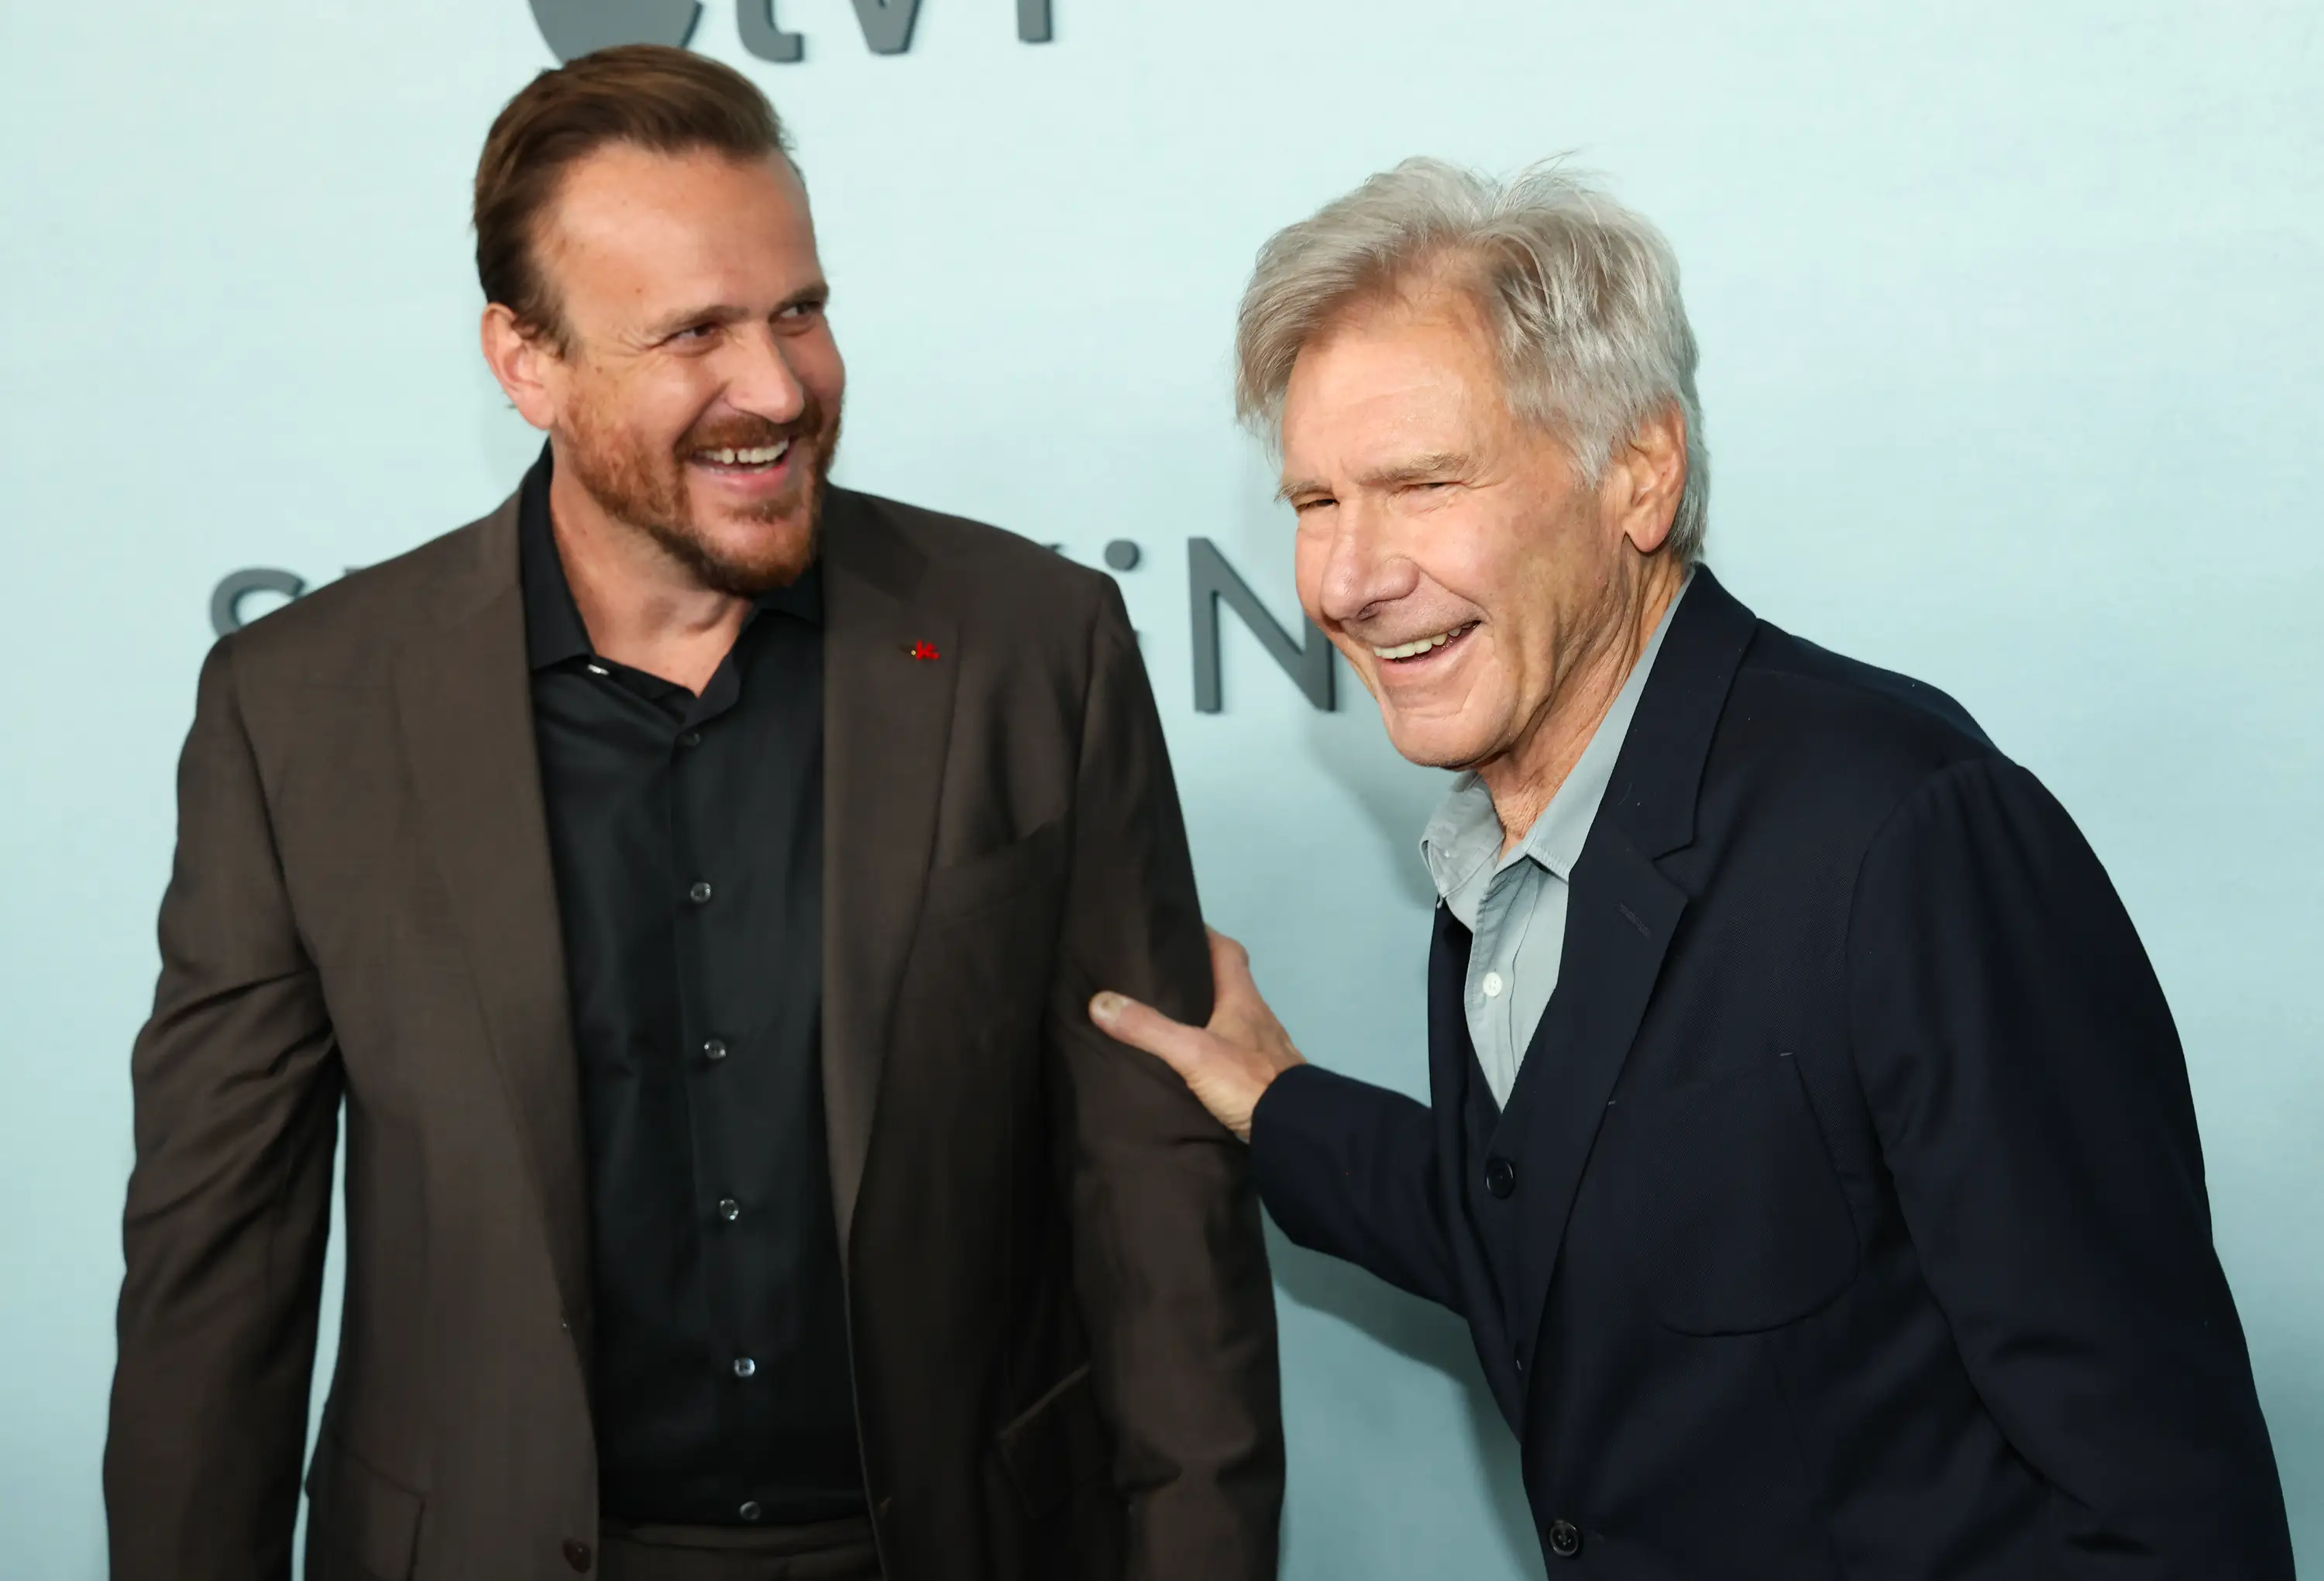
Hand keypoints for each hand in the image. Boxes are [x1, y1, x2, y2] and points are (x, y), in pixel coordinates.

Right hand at [1090, 928, 1305, 1141]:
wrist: (1294, 1128)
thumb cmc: (1248, 1080)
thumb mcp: (1191, 1052)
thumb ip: (1148, 1029)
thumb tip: (1100, 1002)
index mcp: (1243, 999)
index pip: (1227, 951)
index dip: (1206, 935)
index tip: (1179, 929)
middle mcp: (1256, 1017)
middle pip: (1228, 984)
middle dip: (1198, 976)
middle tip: (1160, 976)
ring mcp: (1262, 1048)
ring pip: (1230, 1019)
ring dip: (1205, 1014)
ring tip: (1169, 1017)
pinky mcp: (1261, 1077)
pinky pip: (1233, 1051)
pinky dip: (1213, 1048)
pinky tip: (1192, 1063)